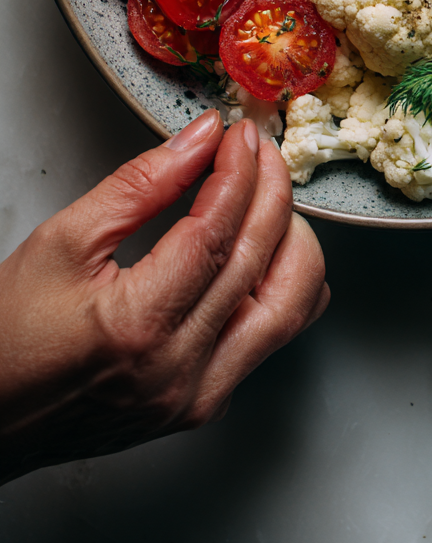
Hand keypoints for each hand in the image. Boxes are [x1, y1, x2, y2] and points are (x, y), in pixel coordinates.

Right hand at [0, 111, 327, 483]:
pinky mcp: (201, 407)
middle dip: (272, 191)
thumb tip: (201, 138)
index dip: (238, 171)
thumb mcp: (64, 239)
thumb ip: (141, 184)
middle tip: (258, 151)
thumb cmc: (8, 336)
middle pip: (262, 262)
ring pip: (291, 307)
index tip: (239, 135)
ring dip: (292, 239)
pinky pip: (270, 339)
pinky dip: (280, 285)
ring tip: (268, 196)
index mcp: (138, 327)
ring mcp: (196, 398)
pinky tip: (261, 250)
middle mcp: (179, 373)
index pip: (217, 231)